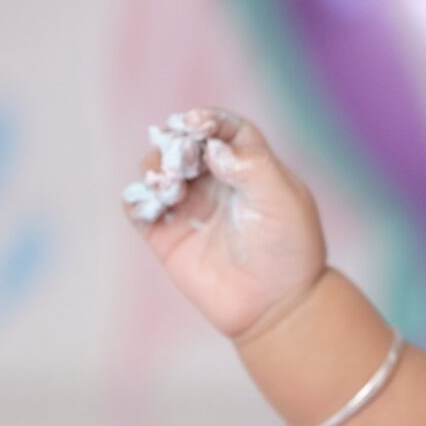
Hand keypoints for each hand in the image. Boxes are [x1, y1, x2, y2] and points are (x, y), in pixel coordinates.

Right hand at [121, 108, 327, 342]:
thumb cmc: (287, 248)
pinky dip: (137, 198)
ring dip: (155, 168)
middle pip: (183, 144)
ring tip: (169, 184)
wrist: (275, 305)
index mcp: (248, 165)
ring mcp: (188, 206)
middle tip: (181, 157)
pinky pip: (138, 207)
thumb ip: (251, 165)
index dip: (207, 120)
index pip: (222, 129)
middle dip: (177, 143)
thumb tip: (213, 147)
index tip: (195, 123)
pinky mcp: (165, 236)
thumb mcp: (282, 199)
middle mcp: (214, 181)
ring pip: (156, 170)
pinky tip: (155, 204)